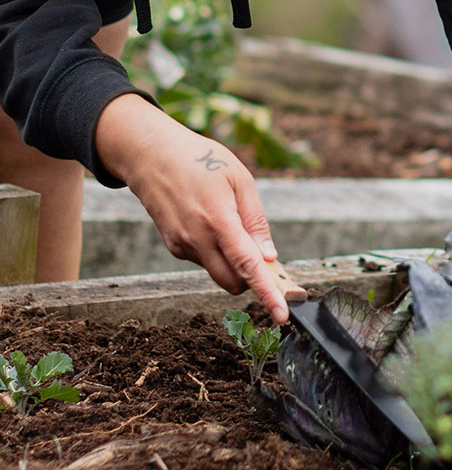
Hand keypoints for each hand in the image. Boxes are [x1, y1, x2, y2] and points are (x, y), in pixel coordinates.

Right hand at [95, 94, 289, 322]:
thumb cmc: (202, 160)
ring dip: (234, 261)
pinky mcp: (173, 246)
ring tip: (233, 221)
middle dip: (252, 280)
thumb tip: (269, 256)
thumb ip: (255, 220)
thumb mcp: (240, 179)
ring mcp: (181, 245)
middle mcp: (197, 239)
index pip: (247, 265)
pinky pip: (204, 259)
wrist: (151, 155)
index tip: (282, 314)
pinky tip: (211, 220)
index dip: (267, 292)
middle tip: (268, 261)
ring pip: (218, 271)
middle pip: (232, 281)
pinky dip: (217, 250)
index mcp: (218, 220)